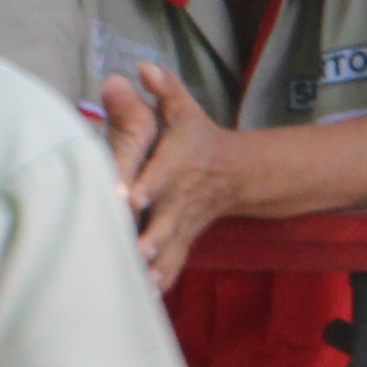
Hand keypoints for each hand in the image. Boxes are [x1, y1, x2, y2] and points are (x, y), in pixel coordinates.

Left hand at [98, 72, 243, 290]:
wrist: (237, 174)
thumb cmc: (199, 137)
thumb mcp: (185, 109)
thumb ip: (164, 89)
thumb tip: (143, 68)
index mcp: (178, 164)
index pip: (160, 174)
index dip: (145, 184)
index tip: (130, 197)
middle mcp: (180, 197)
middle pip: (163, 217)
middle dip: (149, 234)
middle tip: (133, 248)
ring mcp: (183, 221)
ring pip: (169, 245)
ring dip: (155, 264)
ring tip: (138, 281)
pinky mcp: (183, 239)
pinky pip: (173, 261)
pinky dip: (162, 279)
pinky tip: (146, 298)